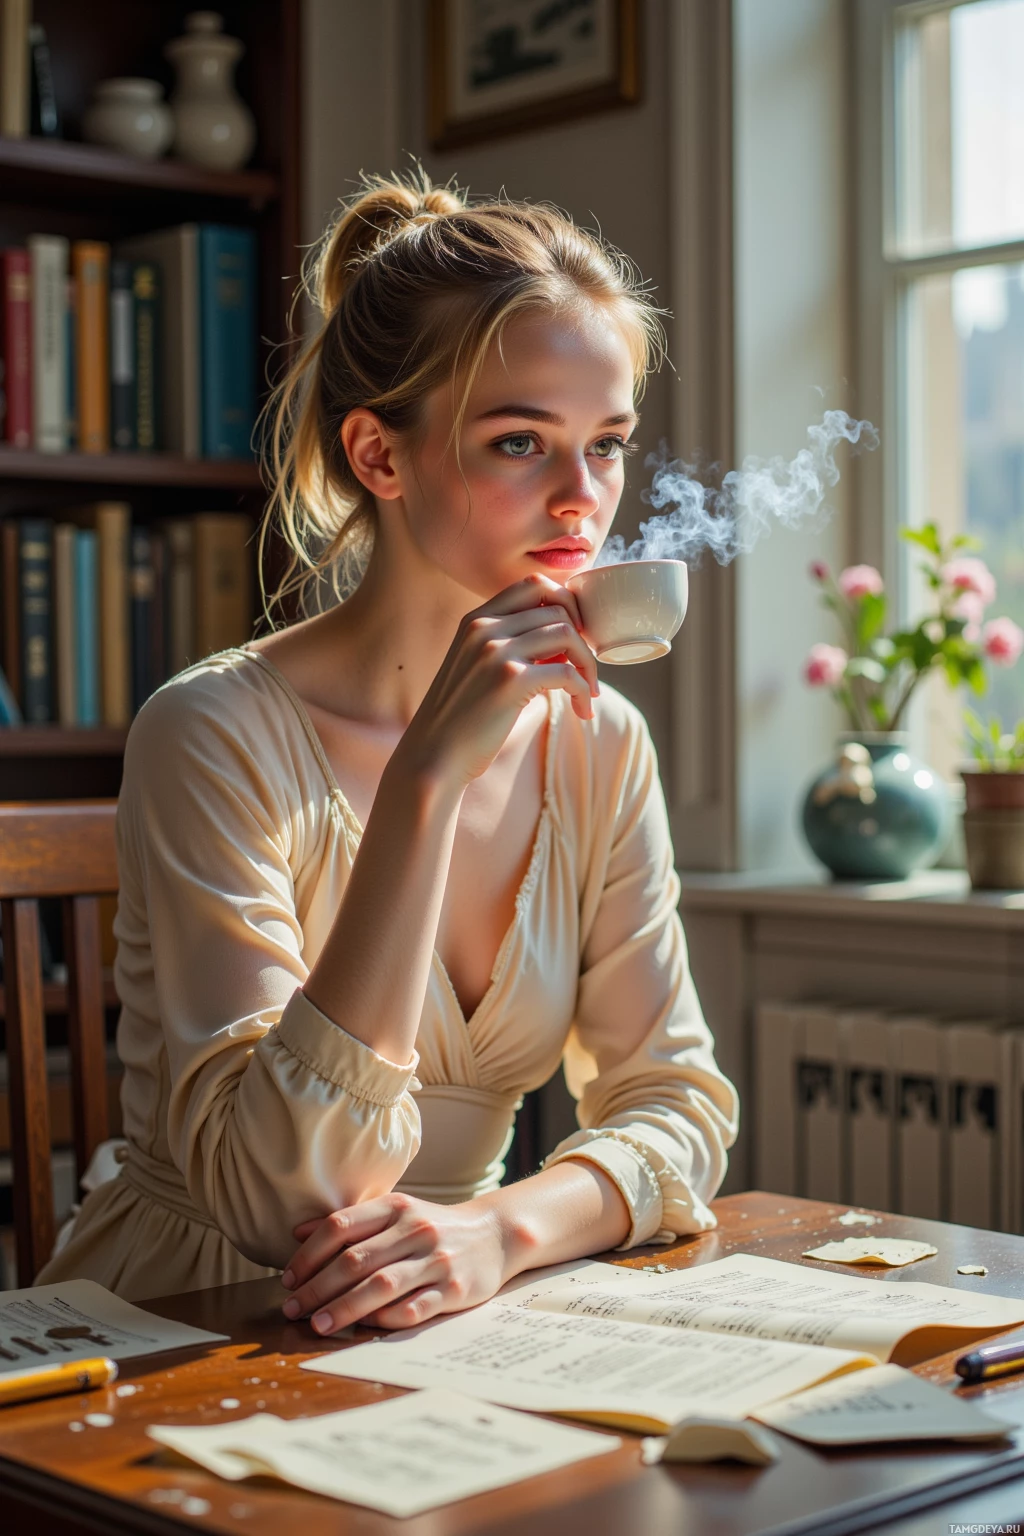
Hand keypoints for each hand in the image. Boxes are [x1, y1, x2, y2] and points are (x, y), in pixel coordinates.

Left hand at [280, 1192, 511, 1333]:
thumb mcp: (396, 1213)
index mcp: (396, 1207)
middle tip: (292, 1309)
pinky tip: (364, 1327)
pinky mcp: (454, 1290)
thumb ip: (351, 1223)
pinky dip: (384, 1320)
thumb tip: (296, 1233)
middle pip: (355, 1260)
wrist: (494, 1234)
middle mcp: (415, 1230)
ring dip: (343, 1308)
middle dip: (317, 1288)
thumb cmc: (434, 1227)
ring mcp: (436, 1260)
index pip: (341, 1226)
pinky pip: (412, 1309)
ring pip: (380, 1286)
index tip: (288, 1278)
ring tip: (317, 1325)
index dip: (309, 1254)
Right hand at [395, 573, 598, 788]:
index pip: (534, 585)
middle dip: (583, 636)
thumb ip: (510, 646)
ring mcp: (496, 652)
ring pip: (567, 634)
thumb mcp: (477, 667)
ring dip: (588, 664)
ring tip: (588, 690)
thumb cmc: (460, 719)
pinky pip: (568, 673)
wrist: (433, 757)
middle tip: (587, 667)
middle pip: (558, 607)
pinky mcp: (511, 681)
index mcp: (476, 620)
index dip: (566, 604)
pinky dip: (584, 690)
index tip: (575, 636)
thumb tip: (564, 642)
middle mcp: (485, 628)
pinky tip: (582, 709)